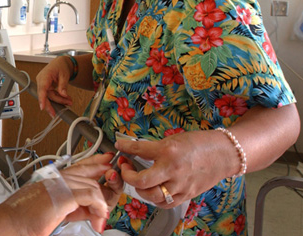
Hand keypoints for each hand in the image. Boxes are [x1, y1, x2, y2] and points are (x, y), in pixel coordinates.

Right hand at [2, 153, 121, 235]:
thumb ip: (73, 206)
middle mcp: (58, 177)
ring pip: (94, 186)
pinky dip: (99, 208)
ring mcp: (60, 184)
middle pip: (91, 174)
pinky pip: (92, 197)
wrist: (9, 222)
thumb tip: (90, 211)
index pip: (81, 165)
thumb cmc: (25, 217)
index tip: (107, 163)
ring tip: (99, 221)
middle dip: (106, 189)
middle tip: (107, 206)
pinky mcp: (63, 196)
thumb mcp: (54, 209)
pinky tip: (97, 219)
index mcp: (55, 177)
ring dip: (102, 206)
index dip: (97, 162)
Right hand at [36, 56, 72, 116]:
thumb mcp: (64, 74)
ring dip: (59, 101)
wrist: (61, 63)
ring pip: (49, 97)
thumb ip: (63, 85)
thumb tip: (63, 94)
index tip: (42, 107)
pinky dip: (58, 98)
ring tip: (69, 102)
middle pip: (44, 96)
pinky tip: (66, 100)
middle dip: (50, 105)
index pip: (42, 89)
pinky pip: (51, 95)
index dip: (42, 98)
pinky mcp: (46, 88)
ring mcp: (42, 85)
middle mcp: (41, 81)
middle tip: (55, 114)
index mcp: (44, 76)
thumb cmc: (61, 66)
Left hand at [116, 130, 232, 207]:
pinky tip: (153, 190)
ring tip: (138, 180)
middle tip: (126, 168)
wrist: (223, 153)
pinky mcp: (186, 194)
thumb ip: (154, 147)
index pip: (139, 150)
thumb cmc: (200, 144)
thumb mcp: (173, 139)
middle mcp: (173, 170)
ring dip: (140, 189)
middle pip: (142, 181)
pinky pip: (165, 203)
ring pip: (151, 196)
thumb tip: (134, 149)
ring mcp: (180, 185)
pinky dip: (155, 198)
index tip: (120, 147)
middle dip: (128, 176)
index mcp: (169, 151)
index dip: (125, 148)